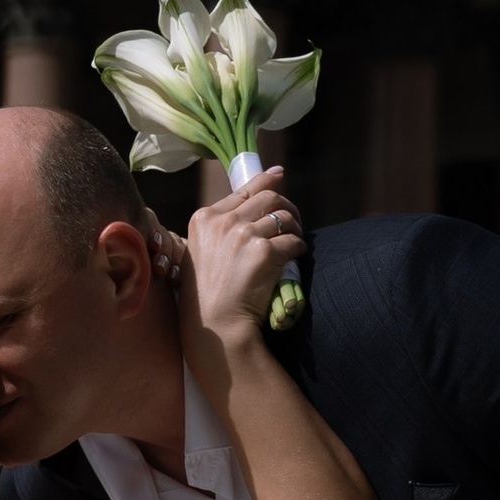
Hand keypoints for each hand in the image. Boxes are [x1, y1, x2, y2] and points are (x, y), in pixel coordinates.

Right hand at [179, 164, 302, 346]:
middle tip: (294, 221)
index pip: (244, 190)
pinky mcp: (264, 252)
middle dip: (287, 207)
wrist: (214, 324)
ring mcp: (243, 235)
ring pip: (284, 218)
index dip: (266, 181)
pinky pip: (293, 241)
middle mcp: (223, 221)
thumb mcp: (200, 252)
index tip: (279, 175)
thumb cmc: (207, 294)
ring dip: (295, 228)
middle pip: (269, 198)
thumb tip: (245, 210)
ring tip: (295, 241)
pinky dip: (299, 248)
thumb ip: (218, 229)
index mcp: (205, 218)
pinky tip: (296, 256)